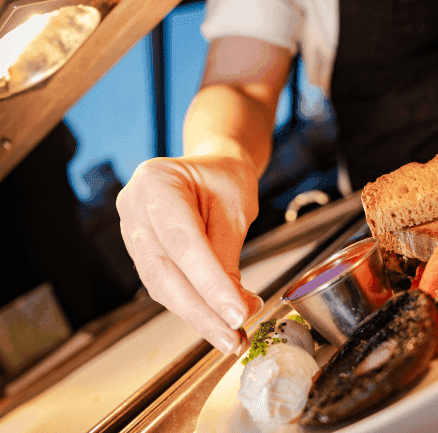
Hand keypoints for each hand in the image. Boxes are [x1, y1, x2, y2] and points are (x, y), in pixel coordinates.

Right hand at [116, 153, 261, 354]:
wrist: (212, 168)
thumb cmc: (226, 180)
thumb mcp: (234, 209)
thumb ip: (227, 256)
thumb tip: (232, 310)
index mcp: (155, 182)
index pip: (183, 241)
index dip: (209, 283)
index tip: (236, 314)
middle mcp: (133, 205)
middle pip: (165, 270)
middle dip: (202, 311)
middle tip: (234, 338)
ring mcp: (131, 229)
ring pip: (161, 285)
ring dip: (197, 316)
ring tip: (231, 336)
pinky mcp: (140, 251)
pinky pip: (163, 285)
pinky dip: (190, 305)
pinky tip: (215, 320)